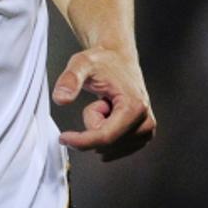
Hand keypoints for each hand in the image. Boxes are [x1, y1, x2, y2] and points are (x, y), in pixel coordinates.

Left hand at [53, 47, 154, 161]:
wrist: (118, 59)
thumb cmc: (103, 61)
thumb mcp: (81, 64)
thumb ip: (70, 80)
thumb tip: (61, 99)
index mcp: (134, 107)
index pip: (105, 137)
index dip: (81, 141)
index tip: (63, 138)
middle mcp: (146, 122)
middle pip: (105, 143)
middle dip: (93, 124)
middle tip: (100, 101)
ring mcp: (146, 131)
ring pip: (108, 147)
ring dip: (99, 128)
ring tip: (106, 105)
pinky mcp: (142, 136)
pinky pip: (113, 148)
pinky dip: (106, 133)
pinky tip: (111, 115)